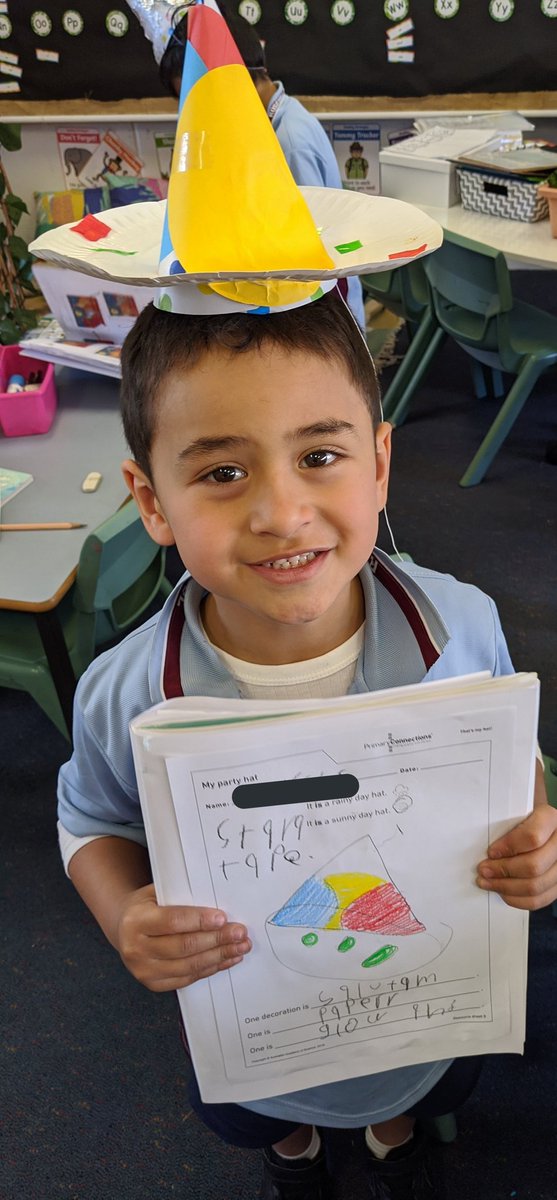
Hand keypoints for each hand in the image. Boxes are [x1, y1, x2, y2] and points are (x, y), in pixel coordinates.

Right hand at [116, 883, 251, 990]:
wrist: (125, 927)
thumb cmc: (148, 906)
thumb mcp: (157, 893)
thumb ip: (182, 897)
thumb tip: (218, 905)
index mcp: (136, 920)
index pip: (172, 921)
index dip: (199, 921)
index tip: (223, 918)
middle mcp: (136, 948)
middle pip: (183, 947)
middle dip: (216, 940)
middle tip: (239, 933)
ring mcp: (143, 970)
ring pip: (188, 966)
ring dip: (219, 956)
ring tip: (240, 947)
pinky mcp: (153, 984)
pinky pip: (187, 978)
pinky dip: (210, 969)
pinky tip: (226, 959)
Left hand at [477, 804, 556, 910]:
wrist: (543, 830)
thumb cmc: (525, 820)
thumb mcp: (518, 813)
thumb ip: (506, 823)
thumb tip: (483, 845)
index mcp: (551, 820)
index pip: (532, 836)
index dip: (509, 847)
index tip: (491, 852)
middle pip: (533, 865)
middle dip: (503, 870)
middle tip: (484, 869)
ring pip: (536, 886)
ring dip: (506, 887)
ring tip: (488, 882)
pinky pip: (540, 900)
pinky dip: (517, 899)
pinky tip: (503, 892)